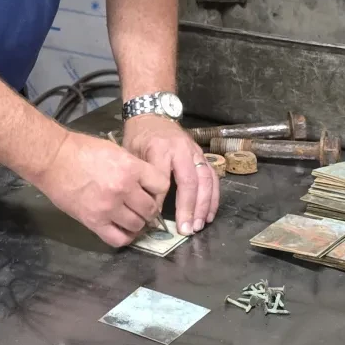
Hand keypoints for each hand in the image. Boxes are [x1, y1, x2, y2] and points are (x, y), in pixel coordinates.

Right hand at [33, 131, 169, 246]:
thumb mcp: (114, 151)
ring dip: (137, 224)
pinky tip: (122, 230)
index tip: (151, 192)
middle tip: (141, 207)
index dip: (158, 190)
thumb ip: (132, 168)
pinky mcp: (93, 221)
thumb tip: (144, 184)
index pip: (161, 186)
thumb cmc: (80, 149)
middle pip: (150, 209)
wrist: (53, 159)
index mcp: (131, 168)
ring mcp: (109, 208)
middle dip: (148, 210)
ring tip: (130, 218)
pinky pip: (117, 239)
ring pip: (136, 225)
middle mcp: (124, 189)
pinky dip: (124, 237)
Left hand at [121, 115, 219, 234]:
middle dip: (189, 208)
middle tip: (186, 230)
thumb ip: (138, 177)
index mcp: (160, 148)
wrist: (152, 115)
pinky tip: (209, 215)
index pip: (162, 179)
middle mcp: (181, 149)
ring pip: (206, 180)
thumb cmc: (139, 136)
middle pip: (190, 181)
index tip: (154, 219)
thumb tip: (144, 206)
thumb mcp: (131, 153)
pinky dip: (213, 198)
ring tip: (199, 226)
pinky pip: (213, 178)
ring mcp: (195, 152)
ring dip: (204, 206)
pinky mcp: (202, 155)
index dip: (159, 201)